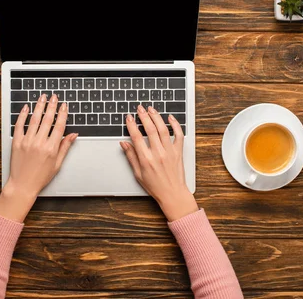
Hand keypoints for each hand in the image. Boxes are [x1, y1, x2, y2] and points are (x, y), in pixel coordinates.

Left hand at [0, 94, 77, 221]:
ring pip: (34, 119)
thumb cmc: (40, 177)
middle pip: (47, 119)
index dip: (62, 114)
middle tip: (54, 96)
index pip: (59, 126)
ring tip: (42, 97)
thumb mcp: (57, 164)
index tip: (64, 105)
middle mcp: (39, 143)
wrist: (22, 185)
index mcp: (51, 148)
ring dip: (39, 106)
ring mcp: (27, 141)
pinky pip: (19, 125)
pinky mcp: (16, 142)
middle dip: (52, 106)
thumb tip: (73, 135)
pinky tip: (26, 107)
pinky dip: (23, 115)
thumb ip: (65, 147)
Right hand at [120, 105, 197, 221]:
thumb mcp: (138, 174)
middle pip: (150, 130)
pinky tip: (170, 118)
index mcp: (146, 160)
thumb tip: (124, 144)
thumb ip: (131, 157)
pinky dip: (175, 125)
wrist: (173, 194)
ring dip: (157, 117)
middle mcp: (158, 154)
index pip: (137, 138)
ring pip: (163, 129)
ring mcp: (170, 152)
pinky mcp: (178, 152)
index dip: (132, 125)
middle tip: (139, 108)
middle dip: (144, 116)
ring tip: (151, 109)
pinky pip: (178, 135)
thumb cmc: (155, 186)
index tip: (129, 117)